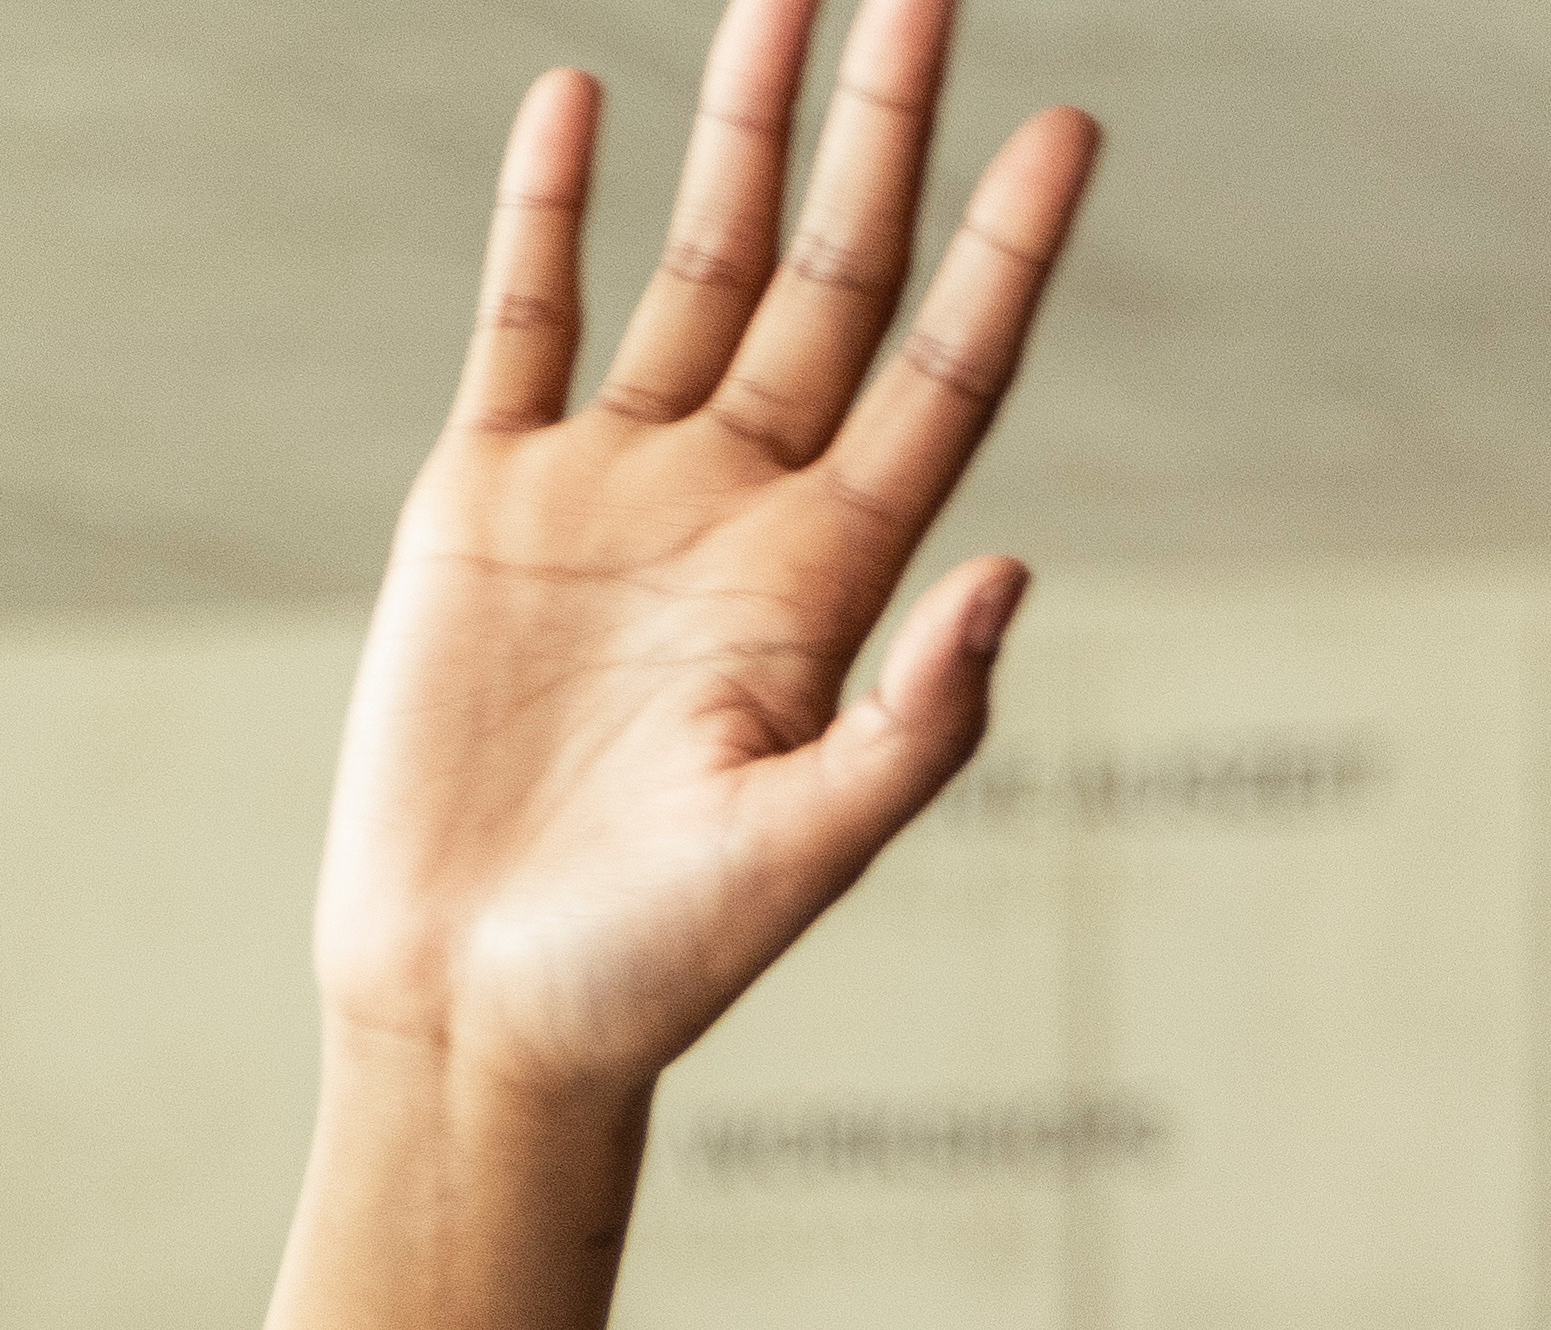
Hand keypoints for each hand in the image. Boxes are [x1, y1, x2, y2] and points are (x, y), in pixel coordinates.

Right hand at [310, 0, 1097, 1095]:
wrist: (479, 1010)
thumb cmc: (653, 966)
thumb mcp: (803, 853)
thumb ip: (914, 724)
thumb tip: (1014, 575)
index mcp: (831, 581)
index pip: (945, 372)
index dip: (1004, 250)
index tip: (1070, 127)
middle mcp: (738, 507)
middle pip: (834, 276)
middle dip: (882, 132)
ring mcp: (614, 490)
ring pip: (700, 265)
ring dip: (744, 132)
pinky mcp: (486, 496)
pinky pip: (525, 315)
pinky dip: (548, 207)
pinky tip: (582, 99)